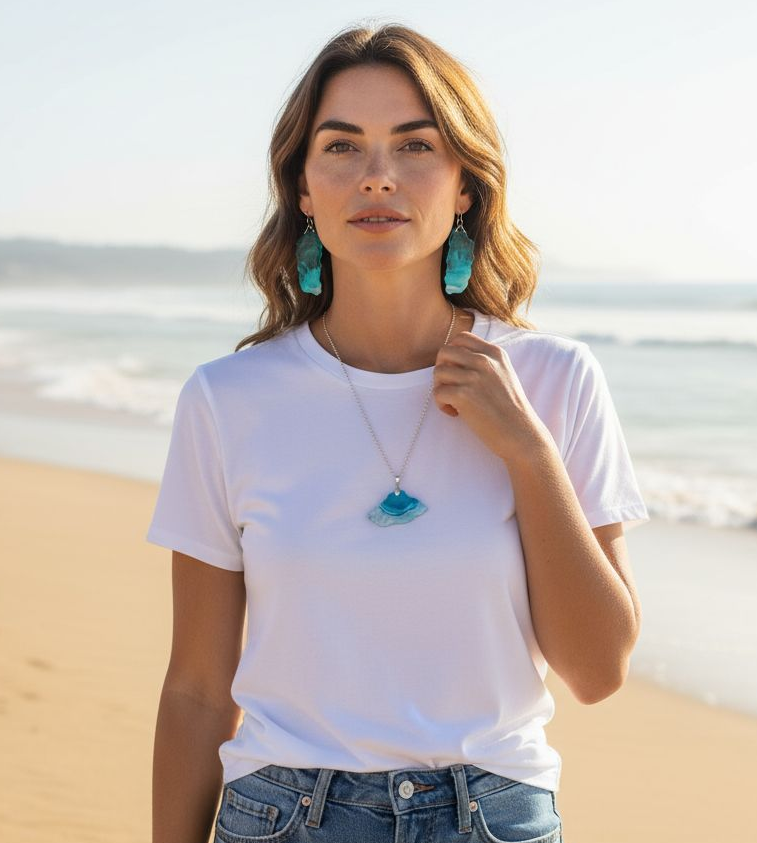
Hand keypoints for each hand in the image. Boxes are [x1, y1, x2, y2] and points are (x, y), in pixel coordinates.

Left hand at [432, 330, 549, 461]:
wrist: (520, 433)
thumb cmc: (511, 409)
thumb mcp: (504, 374)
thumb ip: (485, 363)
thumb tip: (453, 360)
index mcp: (495, 353)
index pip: (461, 338)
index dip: (452, 353)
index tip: (456, 370)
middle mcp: (484, 361)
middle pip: (445, 351)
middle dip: (442, 368)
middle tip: (450, 386)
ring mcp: (474, 377)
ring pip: (438, 372)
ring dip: (440, 387)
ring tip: (453, 401)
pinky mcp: (464, 395)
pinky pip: (437, 392)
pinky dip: (441, 404)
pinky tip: (455, 413)